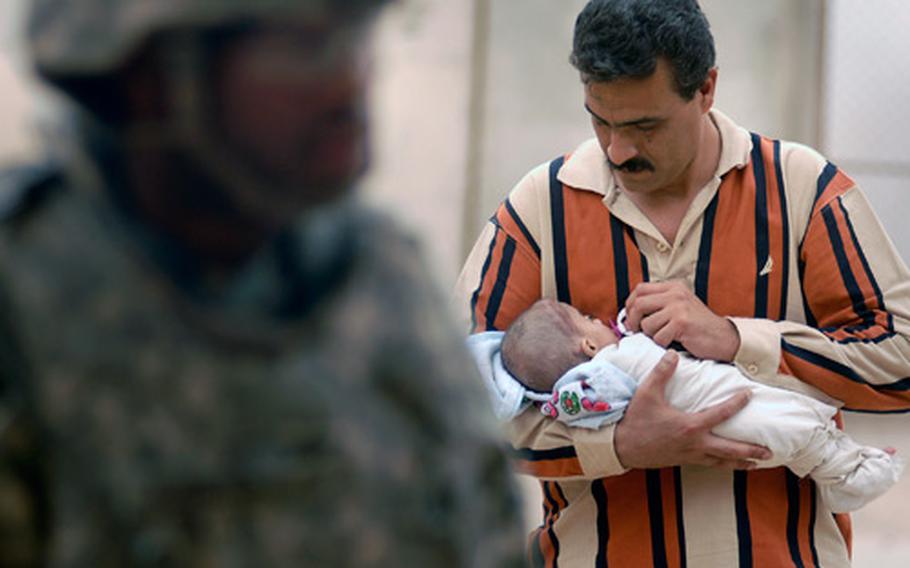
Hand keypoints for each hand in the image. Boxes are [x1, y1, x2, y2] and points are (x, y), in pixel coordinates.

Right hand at [614, 351, 771, 468]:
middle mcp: (695, 444)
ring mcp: (690, 456)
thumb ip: (661, 373)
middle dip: (751, 451)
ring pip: (721, 462)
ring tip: (756, 464)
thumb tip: (672, 354)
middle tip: (769, 452)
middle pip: (730, 450)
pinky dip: (721, 464)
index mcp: (690, 426)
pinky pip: (708, 464)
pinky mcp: (682, 461)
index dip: (737, 403)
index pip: (721, 414)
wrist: (621, 447)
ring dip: (740, 463)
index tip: (750, 395)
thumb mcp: (647, 393)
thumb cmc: (635, 420)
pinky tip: (725, 463)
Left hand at [625, 281, 739, 361]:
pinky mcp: (682, 323)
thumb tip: (629, 312)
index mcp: (673, 287)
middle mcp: (675, 294)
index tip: (631, 318)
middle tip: (637, 332)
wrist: (724, 337)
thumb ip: (659, 304)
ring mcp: (678, 308)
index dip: (630, 305)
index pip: (640, 289)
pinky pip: (658, 337)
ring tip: (664, 337)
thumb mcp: (679, 306)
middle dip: (633, 321)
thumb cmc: (698, 326)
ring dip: (651, 335)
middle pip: (638, 304)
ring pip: (647, 324)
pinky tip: (673, 342)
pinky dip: (662, 344)